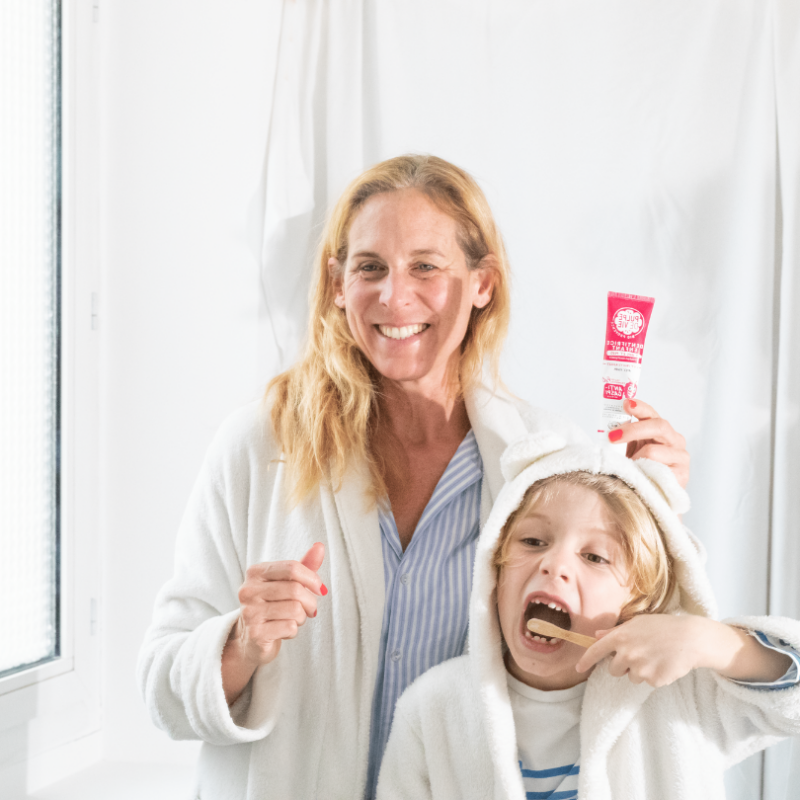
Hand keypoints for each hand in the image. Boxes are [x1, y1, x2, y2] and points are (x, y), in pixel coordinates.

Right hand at [222, 543, 325, 703]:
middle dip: (310, 602)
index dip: (312, 578)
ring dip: (301, 617)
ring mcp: (250, 612)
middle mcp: (248, 590)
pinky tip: (283, 631)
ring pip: (295, 610)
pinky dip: (294, 630)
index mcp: (255, 572)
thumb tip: (319, 546)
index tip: (319, 588)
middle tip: (309, 609)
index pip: (292, 568)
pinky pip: (290, 628)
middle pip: (296, 590)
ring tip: (292, 619)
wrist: (251, 639)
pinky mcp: (256, 634)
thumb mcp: (287, 583)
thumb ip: (303, 565)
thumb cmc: (273, 606)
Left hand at [575, 614, 705, 687]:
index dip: (585, 661)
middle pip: (614, 670)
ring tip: (655, 656)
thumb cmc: (663, 627)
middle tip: (639, 654)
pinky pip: (648, 682)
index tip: (578, 668)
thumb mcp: (637, 623)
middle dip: (623, 665)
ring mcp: (641, 668)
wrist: (691, 638)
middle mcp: (627, 653)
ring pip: (631, 677)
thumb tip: (596, 635)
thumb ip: (615, 631)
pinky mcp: (654, 680)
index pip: (596, 651)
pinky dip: (654, 676)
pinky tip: (664, 664)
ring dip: (640, 670)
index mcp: (621, 637)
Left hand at [609, 398, 689, 487]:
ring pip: (654, 450)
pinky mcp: (682, 475)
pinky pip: (658, 469)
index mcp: (660, 430)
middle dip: (633, 429)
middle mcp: (674, 440)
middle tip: (612, 436)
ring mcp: (680, 456)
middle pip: (658, 426)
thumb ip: (623, 436)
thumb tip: (607, 429)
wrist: (651, 495)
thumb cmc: (639, 469)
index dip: (639, 407)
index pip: (652, 414)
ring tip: (629, 465)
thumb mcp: (629, 449)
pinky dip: (644, 470)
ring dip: (636, 456)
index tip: (625, 403)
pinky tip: (639, 474)